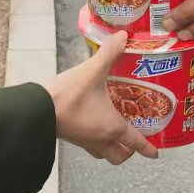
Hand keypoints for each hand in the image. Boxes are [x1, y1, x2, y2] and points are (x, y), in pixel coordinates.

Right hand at [46, 22, 158, 164]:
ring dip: (112, 148)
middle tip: (133, 140)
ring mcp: (84, 141)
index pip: (135, 143)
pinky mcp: (71, 138)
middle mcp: (101, 139)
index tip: (156, 154)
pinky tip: (93, 123)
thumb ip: (109, 53)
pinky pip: (89, 146)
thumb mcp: (92, 71)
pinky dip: (96, 141)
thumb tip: (124, 36)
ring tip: (115, 133)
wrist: (37, 110)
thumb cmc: (69, 96)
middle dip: (128, 152)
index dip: (148, 149)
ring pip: (103, 154)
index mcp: (112, 127)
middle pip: (119, 156)